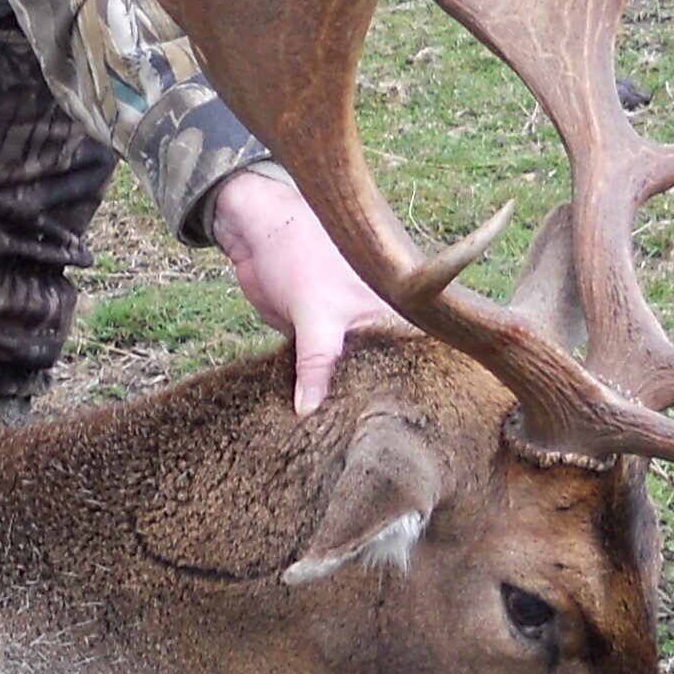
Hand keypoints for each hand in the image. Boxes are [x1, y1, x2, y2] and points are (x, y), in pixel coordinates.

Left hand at [209, 169, 404, 415]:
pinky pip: (320, 374)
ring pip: (350, 377)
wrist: (256, 232)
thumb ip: (318, 362)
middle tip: (367, 441)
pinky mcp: (315, 342)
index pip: (417, 362)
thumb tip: (309, 410)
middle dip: (374, 404)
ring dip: (341, 400)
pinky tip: (309, 418)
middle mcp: (377, 325)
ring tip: (337, 438)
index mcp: (396, 313)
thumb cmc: (301, 255)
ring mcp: (346, 335)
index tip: (408, 428)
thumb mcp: (317, 314)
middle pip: (383, 375)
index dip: (414, 393)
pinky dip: (315, 391)